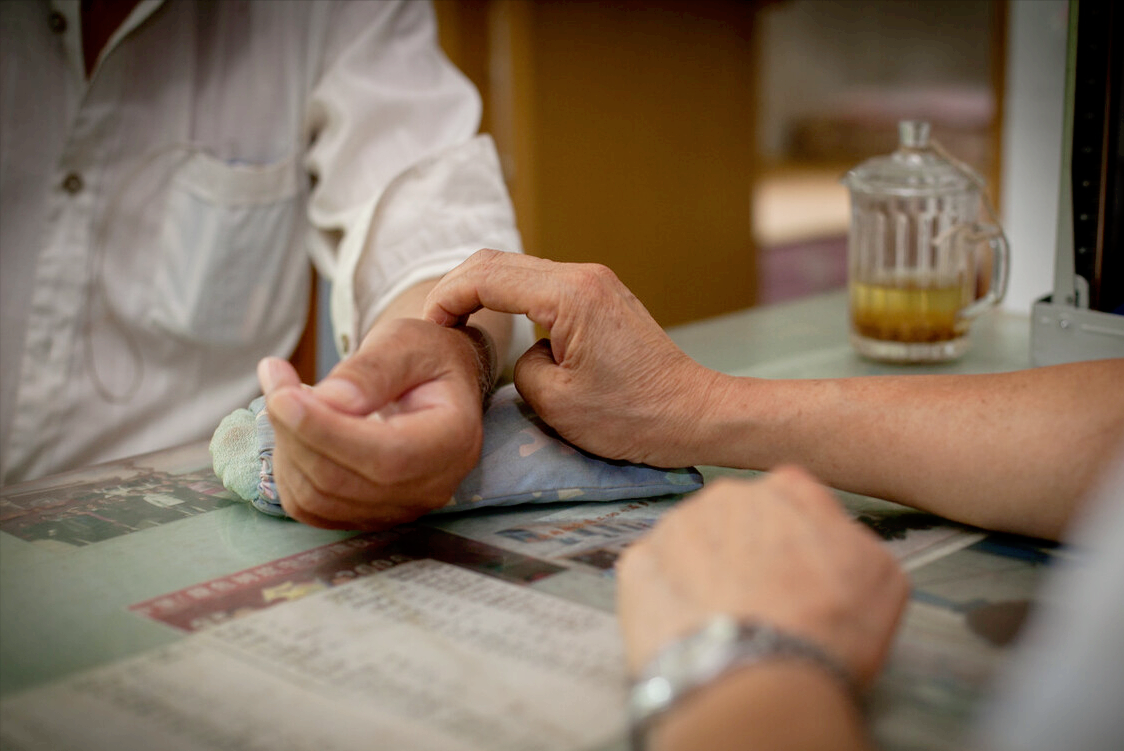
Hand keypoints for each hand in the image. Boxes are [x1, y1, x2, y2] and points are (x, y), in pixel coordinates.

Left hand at [258, 318, 489, 529]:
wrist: (435, 381)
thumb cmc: (426, 357)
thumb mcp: (407, 344)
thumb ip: (373, 369)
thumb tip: (329, 400)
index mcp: (452, 441)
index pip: (385, 457)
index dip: (325, 432)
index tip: (283, 394)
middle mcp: (431, 487)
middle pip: (343, 481)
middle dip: (295, 432)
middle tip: (275, 379)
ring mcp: (399, 508)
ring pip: (319, 498)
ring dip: (287, 447)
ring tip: (284, 395)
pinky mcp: (368, 515)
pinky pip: (311, 508)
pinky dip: (289, 470)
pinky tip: (292, 430)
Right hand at [423, 249, 722, 467]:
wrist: (693, 414)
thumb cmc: (632, 417)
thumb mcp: (556, 402)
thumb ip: (517, 369)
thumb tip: (522, 353)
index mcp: (569, 295)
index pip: (485, 277)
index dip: (446, 300)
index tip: (429, 332)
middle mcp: (583, 275)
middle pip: (497, 261)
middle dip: (457, 288)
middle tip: (435, 326)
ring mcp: (595, 282)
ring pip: (519, 268)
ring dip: (483, 290)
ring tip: (459, 325)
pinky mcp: (602, 296)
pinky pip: (542, 284)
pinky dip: (511, 296)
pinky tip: (499, 324)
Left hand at [615, 467, 908, 688]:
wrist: (756, 678)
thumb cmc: (826, 629)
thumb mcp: (880, 576)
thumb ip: (848, 538)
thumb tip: (829, 538)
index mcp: (786, 490)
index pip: (789, 498)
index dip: (793, 538)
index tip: (796, 573)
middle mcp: (726, 496)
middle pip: (734, 521)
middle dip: (743, 553)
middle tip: (760, 603)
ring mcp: (675, 527)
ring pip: (690, 544)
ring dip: (701, 573)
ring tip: (723, 623)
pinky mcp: (636, 565)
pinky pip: (653, 575)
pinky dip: (666, 597)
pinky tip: (689, 627)